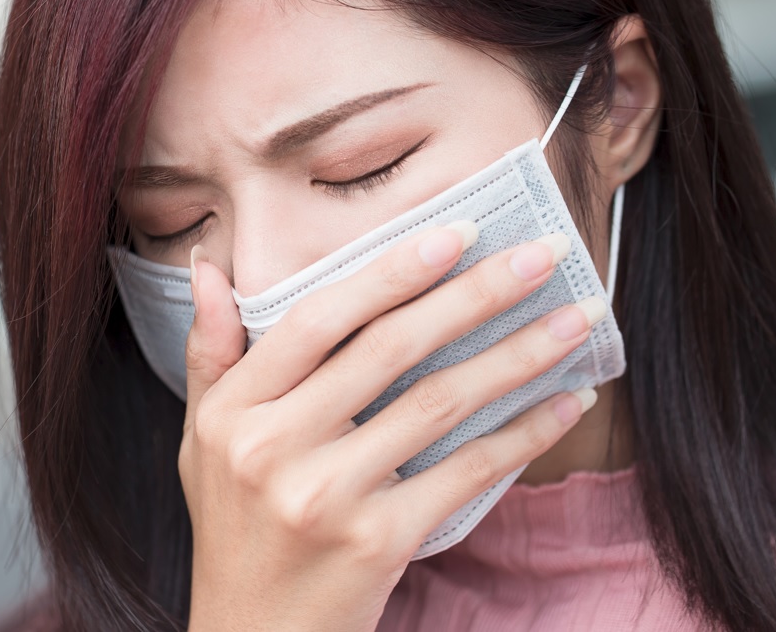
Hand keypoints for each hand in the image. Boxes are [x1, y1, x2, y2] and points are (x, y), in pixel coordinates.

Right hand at [179, 223, 602, 631]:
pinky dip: (522, 434)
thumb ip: (211, 353)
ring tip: (575, 319)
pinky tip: (564, 403)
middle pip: (390, 350)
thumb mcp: (200, 439)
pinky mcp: (378, 543)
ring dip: (517, 356)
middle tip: (540, 254)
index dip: (390, 272)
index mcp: (231, 411)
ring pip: (439, 404)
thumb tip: (209, 269)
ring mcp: (326, 497)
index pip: (317, 320)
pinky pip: (465, 473)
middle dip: (474, 294)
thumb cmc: (234, 528)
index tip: (457, 232)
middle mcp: (272, 448)